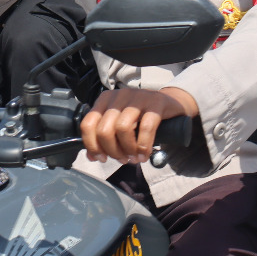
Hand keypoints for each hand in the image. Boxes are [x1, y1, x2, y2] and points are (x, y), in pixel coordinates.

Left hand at [80, 86, 198, 164]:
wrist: (169, 102)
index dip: (92, 145)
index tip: (101, 158)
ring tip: (133, 158)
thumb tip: (91, 156)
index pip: (88, 124)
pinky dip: (143, 146)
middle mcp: (119, 96)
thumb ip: (104, 137)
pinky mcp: (156, 103)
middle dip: (112, 150)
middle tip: (122, 159)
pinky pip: (146, 128)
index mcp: (105, 100)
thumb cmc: (140, 116)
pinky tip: (144, 155)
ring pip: (122, 128)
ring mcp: (137, 98)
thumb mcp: (119, 123)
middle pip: (104, 129)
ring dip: (127, 149)